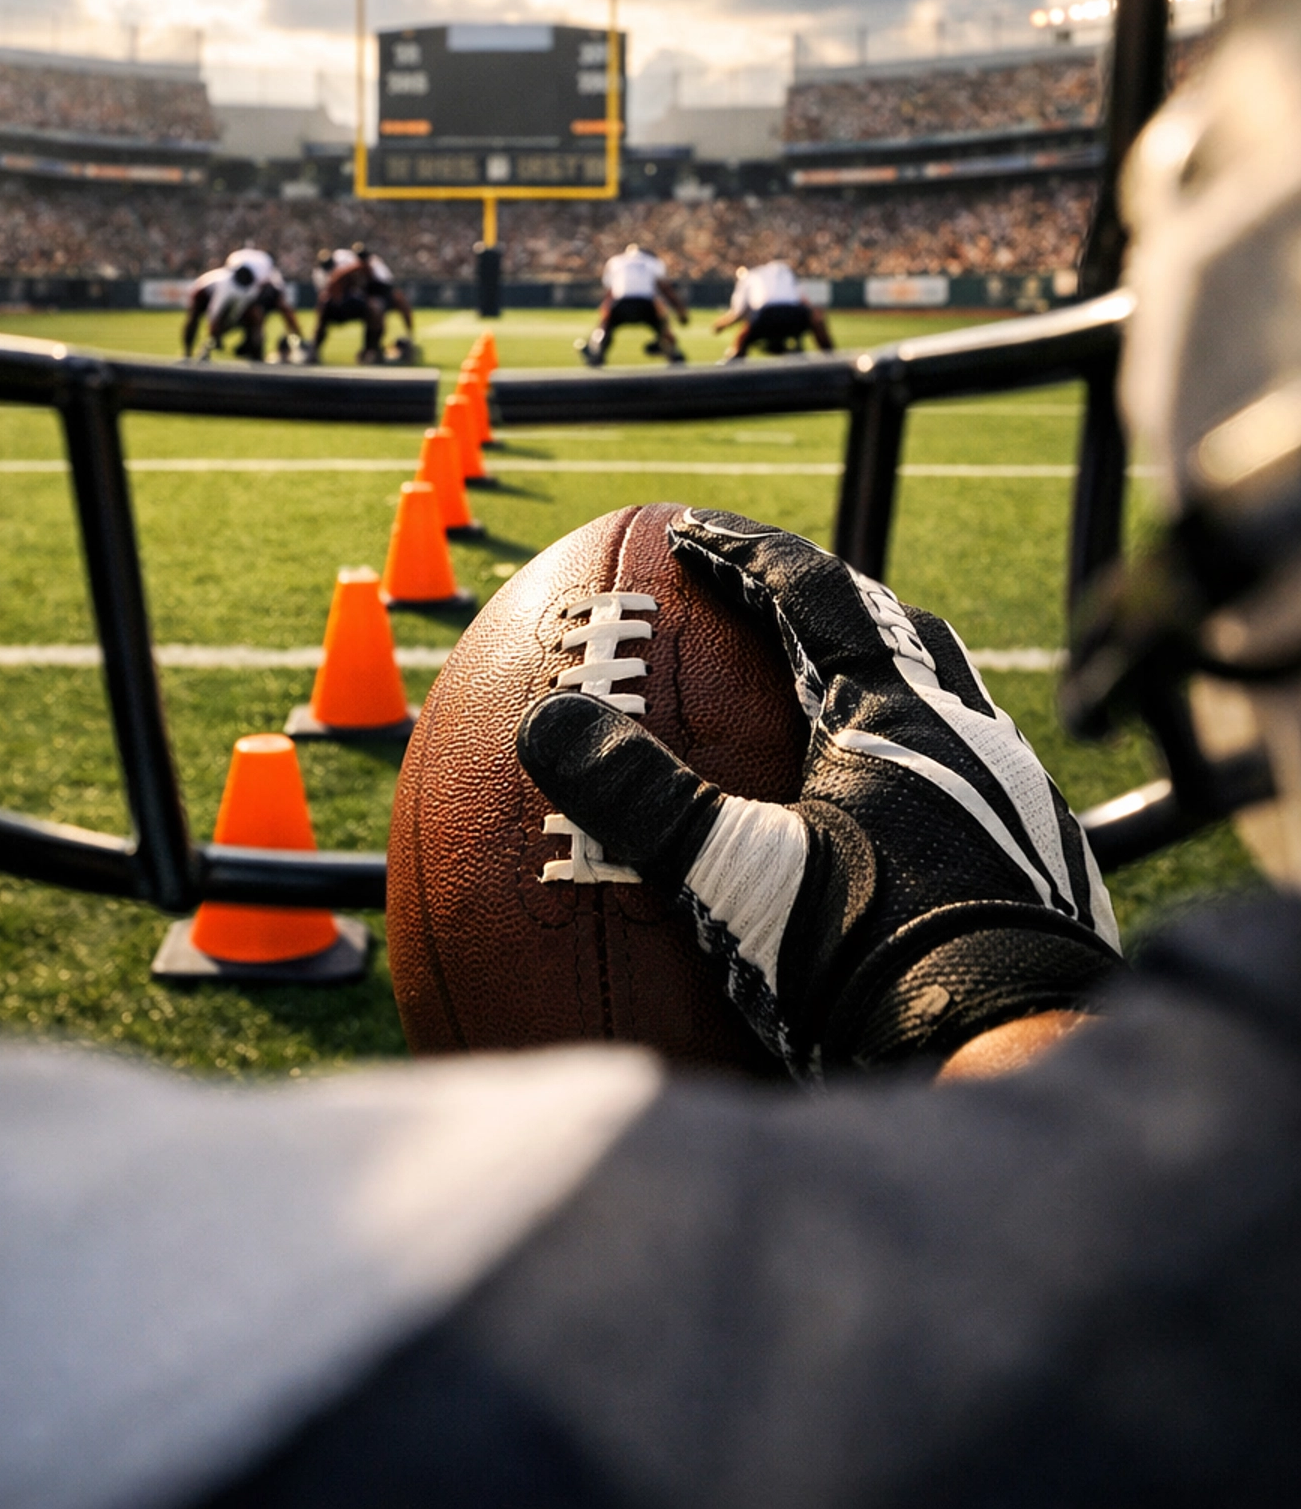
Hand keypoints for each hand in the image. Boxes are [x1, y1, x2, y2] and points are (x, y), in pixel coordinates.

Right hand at [516, 511, 1120, 1077]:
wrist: (1019, 1059)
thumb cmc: (875, 966)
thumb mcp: (738, 882)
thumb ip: (641, 802)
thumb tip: (548, 721)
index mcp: (900, 714)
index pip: (815, 590)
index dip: (745, 553)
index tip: (688, 532)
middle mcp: (972, 733)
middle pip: (892, 627)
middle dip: (818, 597)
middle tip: (756, 597)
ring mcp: (1018, 796)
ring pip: (946, 696)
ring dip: (878, 675)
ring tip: (820, 692)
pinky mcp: (1042, 861)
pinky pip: (973, 772)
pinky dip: (915, 759)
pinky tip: (885, 811)